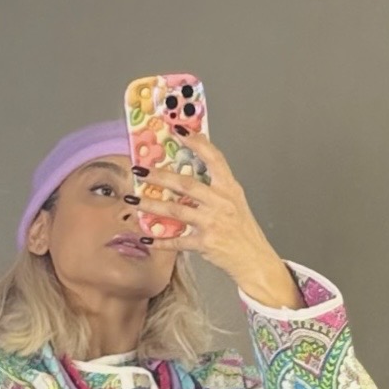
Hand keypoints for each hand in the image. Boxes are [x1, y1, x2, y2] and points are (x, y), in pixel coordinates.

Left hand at [139, 130, 297, 300]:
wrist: (254, 258)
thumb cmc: (242, 229)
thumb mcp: (235, 200)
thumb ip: (215, 186)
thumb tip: (190, 170)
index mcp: (229, 187)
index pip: (213, 158)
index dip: (195, 142)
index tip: (177, 130)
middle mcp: (221, 202)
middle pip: (186, 184)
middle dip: (160, 176)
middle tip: (140, 170)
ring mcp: (212, 222)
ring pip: (176, 210)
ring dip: (152, 204)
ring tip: (134, 200)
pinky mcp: (205, 243)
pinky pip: (178, 241)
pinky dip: (161, 241)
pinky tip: (146, 238)